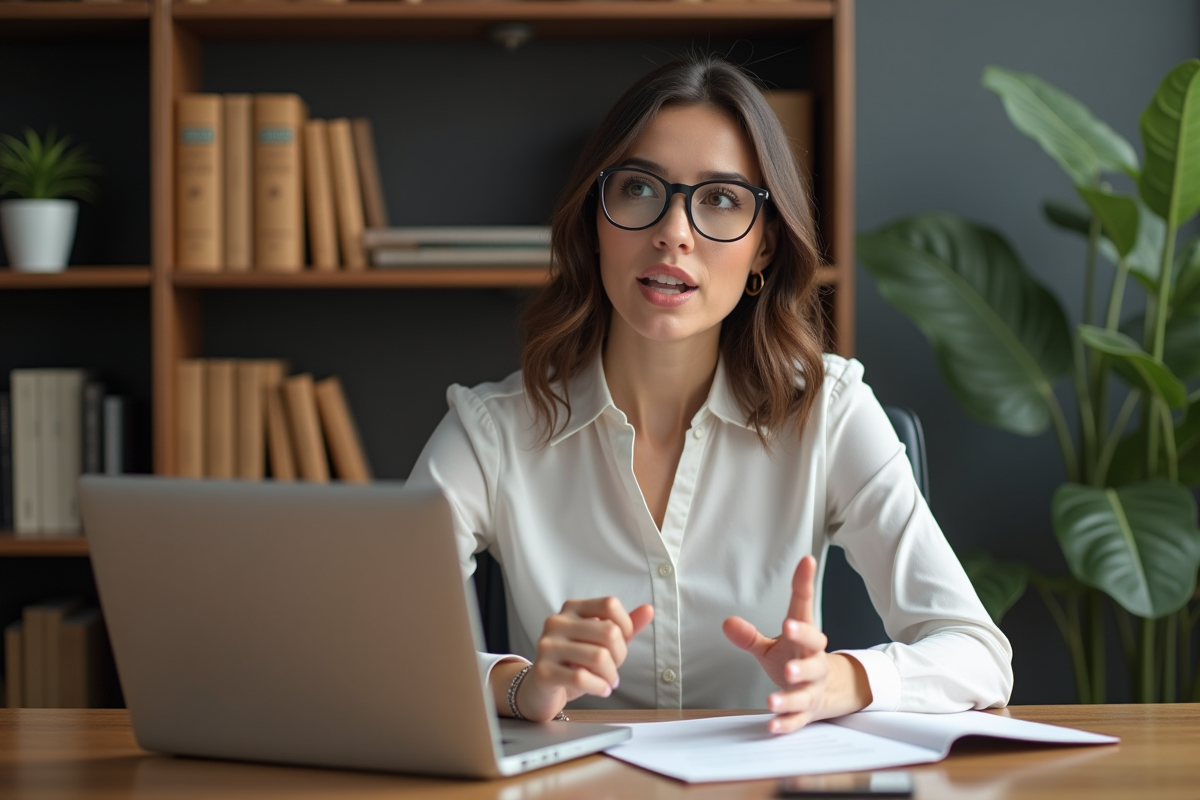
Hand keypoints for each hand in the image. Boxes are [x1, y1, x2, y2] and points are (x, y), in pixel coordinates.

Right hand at [515, 597, 653, 721]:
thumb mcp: (600, 642)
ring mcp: (547, 645)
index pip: (610, 604)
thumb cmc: (573, 663)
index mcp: (572, 608)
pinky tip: (600, 690)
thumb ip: (624, 626)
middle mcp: (557, 621)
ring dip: (611, 676)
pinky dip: (600, 687)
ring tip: (608, 682)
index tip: (621, 644)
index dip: (626, 626)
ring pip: (598, 657)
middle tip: (613, 669)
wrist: (541, 690)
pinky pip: (581, 677)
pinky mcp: (543, 671)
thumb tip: (649, 609)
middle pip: (609, 632)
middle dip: (620, 656)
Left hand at [722, 555, 870, 733]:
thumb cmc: (797, 662)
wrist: (828, 693)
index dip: (804, 585)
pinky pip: (798, 719)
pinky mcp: (807, 712)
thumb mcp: (772, 647)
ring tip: (771, 699)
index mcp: (805, 640)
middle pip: (814, 658)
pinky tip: (773, 725)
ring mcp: (812, 689)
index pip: (805, 611)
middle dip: (802, 659)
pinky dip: (786, 723)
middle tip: (789, 661)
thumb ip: (750, 637)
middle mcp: (814, 663)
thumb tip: (727, 622)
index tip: (806, 562)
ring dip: (789, 696)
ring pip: (805, 692)